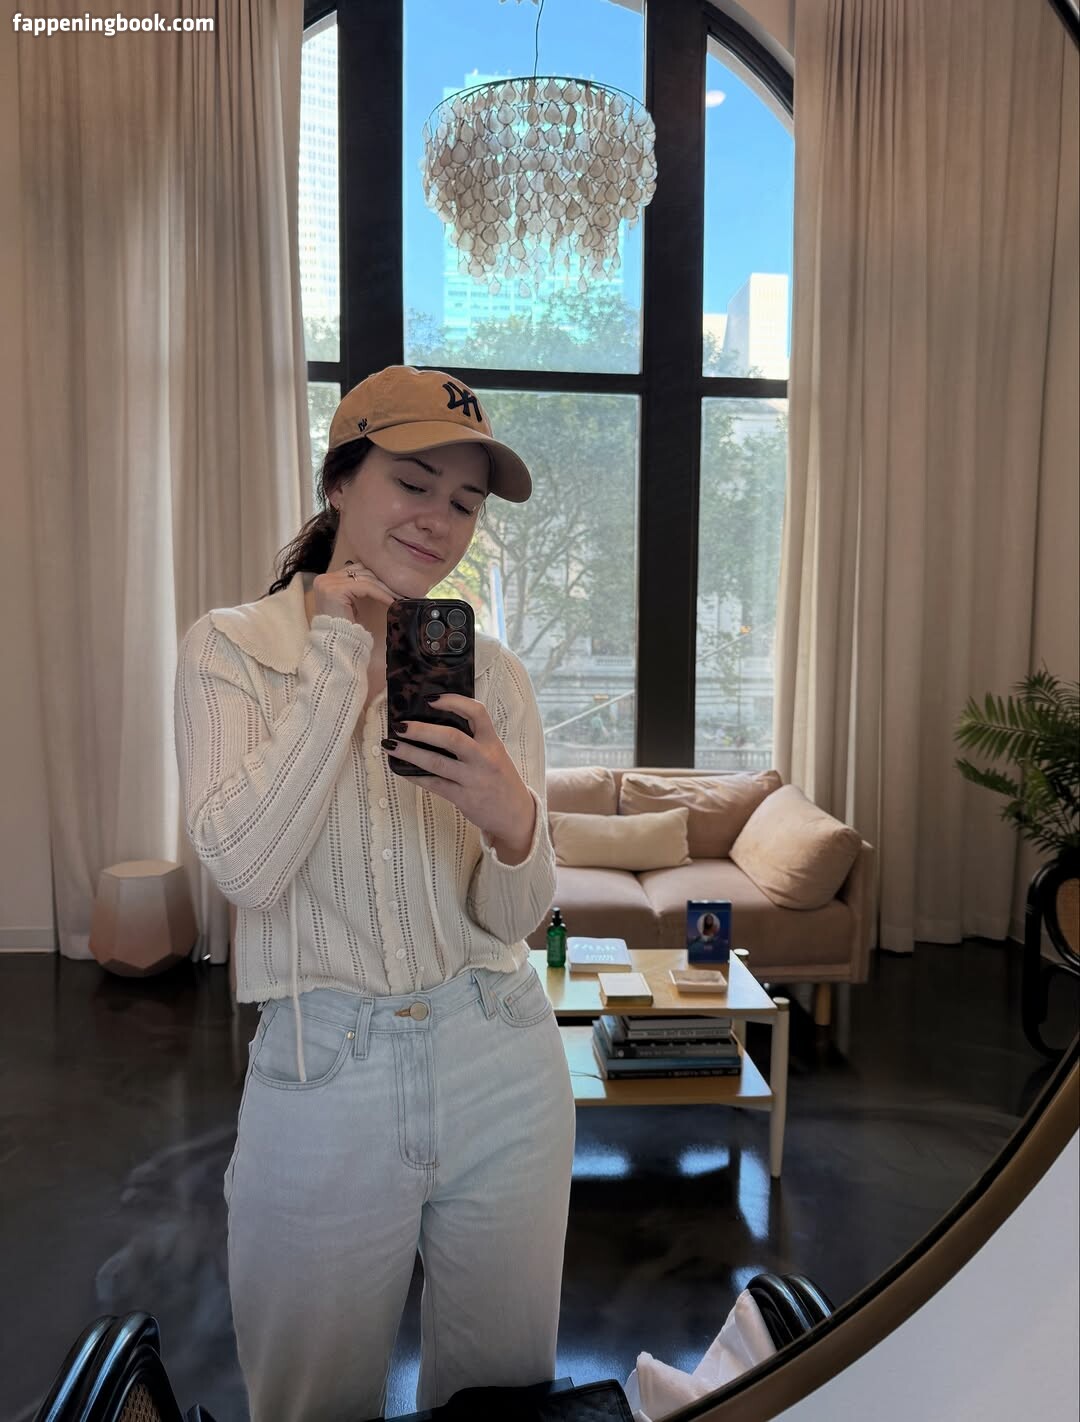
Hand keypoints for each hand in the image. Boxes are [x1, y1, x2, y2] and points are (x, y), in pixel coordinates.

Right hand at [311, 560, 395, 624]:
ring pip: (365, 579)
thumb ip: (357, 587)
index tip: (392, 584)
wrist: (336, 644)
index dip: (375, 576)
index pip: (355, 570)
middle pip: (361, 571)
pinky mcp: (336, 590)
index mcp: (325, 579)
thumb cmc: (345, 627)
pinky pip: (366, 588)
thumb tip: (379, 577)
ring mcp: (328, 584)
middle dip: (382, 580)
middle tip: (400, 589)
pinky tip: (392, 601)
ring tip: (399, 595)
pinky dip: (381, 594)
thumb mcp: (350, 603)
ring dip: (385, 588)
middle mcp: (324, 579)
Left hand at [382, 694, 535, 855]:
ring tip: (390, 744)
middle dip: (422, 730)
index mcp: (493, 742)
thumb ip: (474, 739)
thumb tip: (436, 721)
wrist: (515, 815)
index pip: (477, 713)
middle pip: (451, 738)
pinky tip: (401, 769)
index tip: (430, 698)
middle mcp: (484, 758)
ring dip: (410, 752)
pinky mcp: (463, 798)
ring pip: (437, 763)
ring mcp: (473, 779)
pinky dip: (415, 776)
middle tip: (400, 725)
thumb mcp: (495, 753)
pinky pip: (434, 784)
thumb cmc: (500, 779)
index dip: (453, 701)